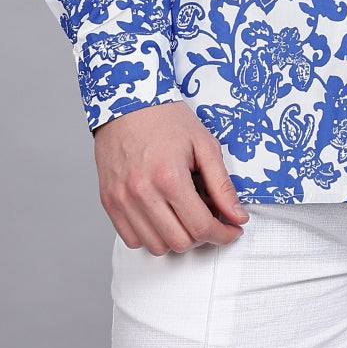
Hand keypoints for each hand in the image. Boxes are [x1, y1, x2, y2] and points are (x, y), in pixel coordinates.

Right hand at [94, 101, 249, 254]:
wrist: (127, 101)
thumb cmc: (166, 118)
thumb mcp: (204, 144)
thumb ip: (222, 184)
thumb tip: (237, 216)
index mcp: (169, 177)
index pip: (201, 227)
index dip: (223, 233)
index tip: (232, 229)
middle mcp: (142, 193)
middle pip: (180, 242)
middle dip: (202, 236)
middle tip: (210, 219)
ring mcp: (122, 200)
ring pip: (156, 246)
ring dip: (176, 238)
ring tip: (185, 215)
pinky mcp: (109, 202)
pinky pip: (131, 240)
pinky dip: (151, 236)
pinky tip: (162, 215)